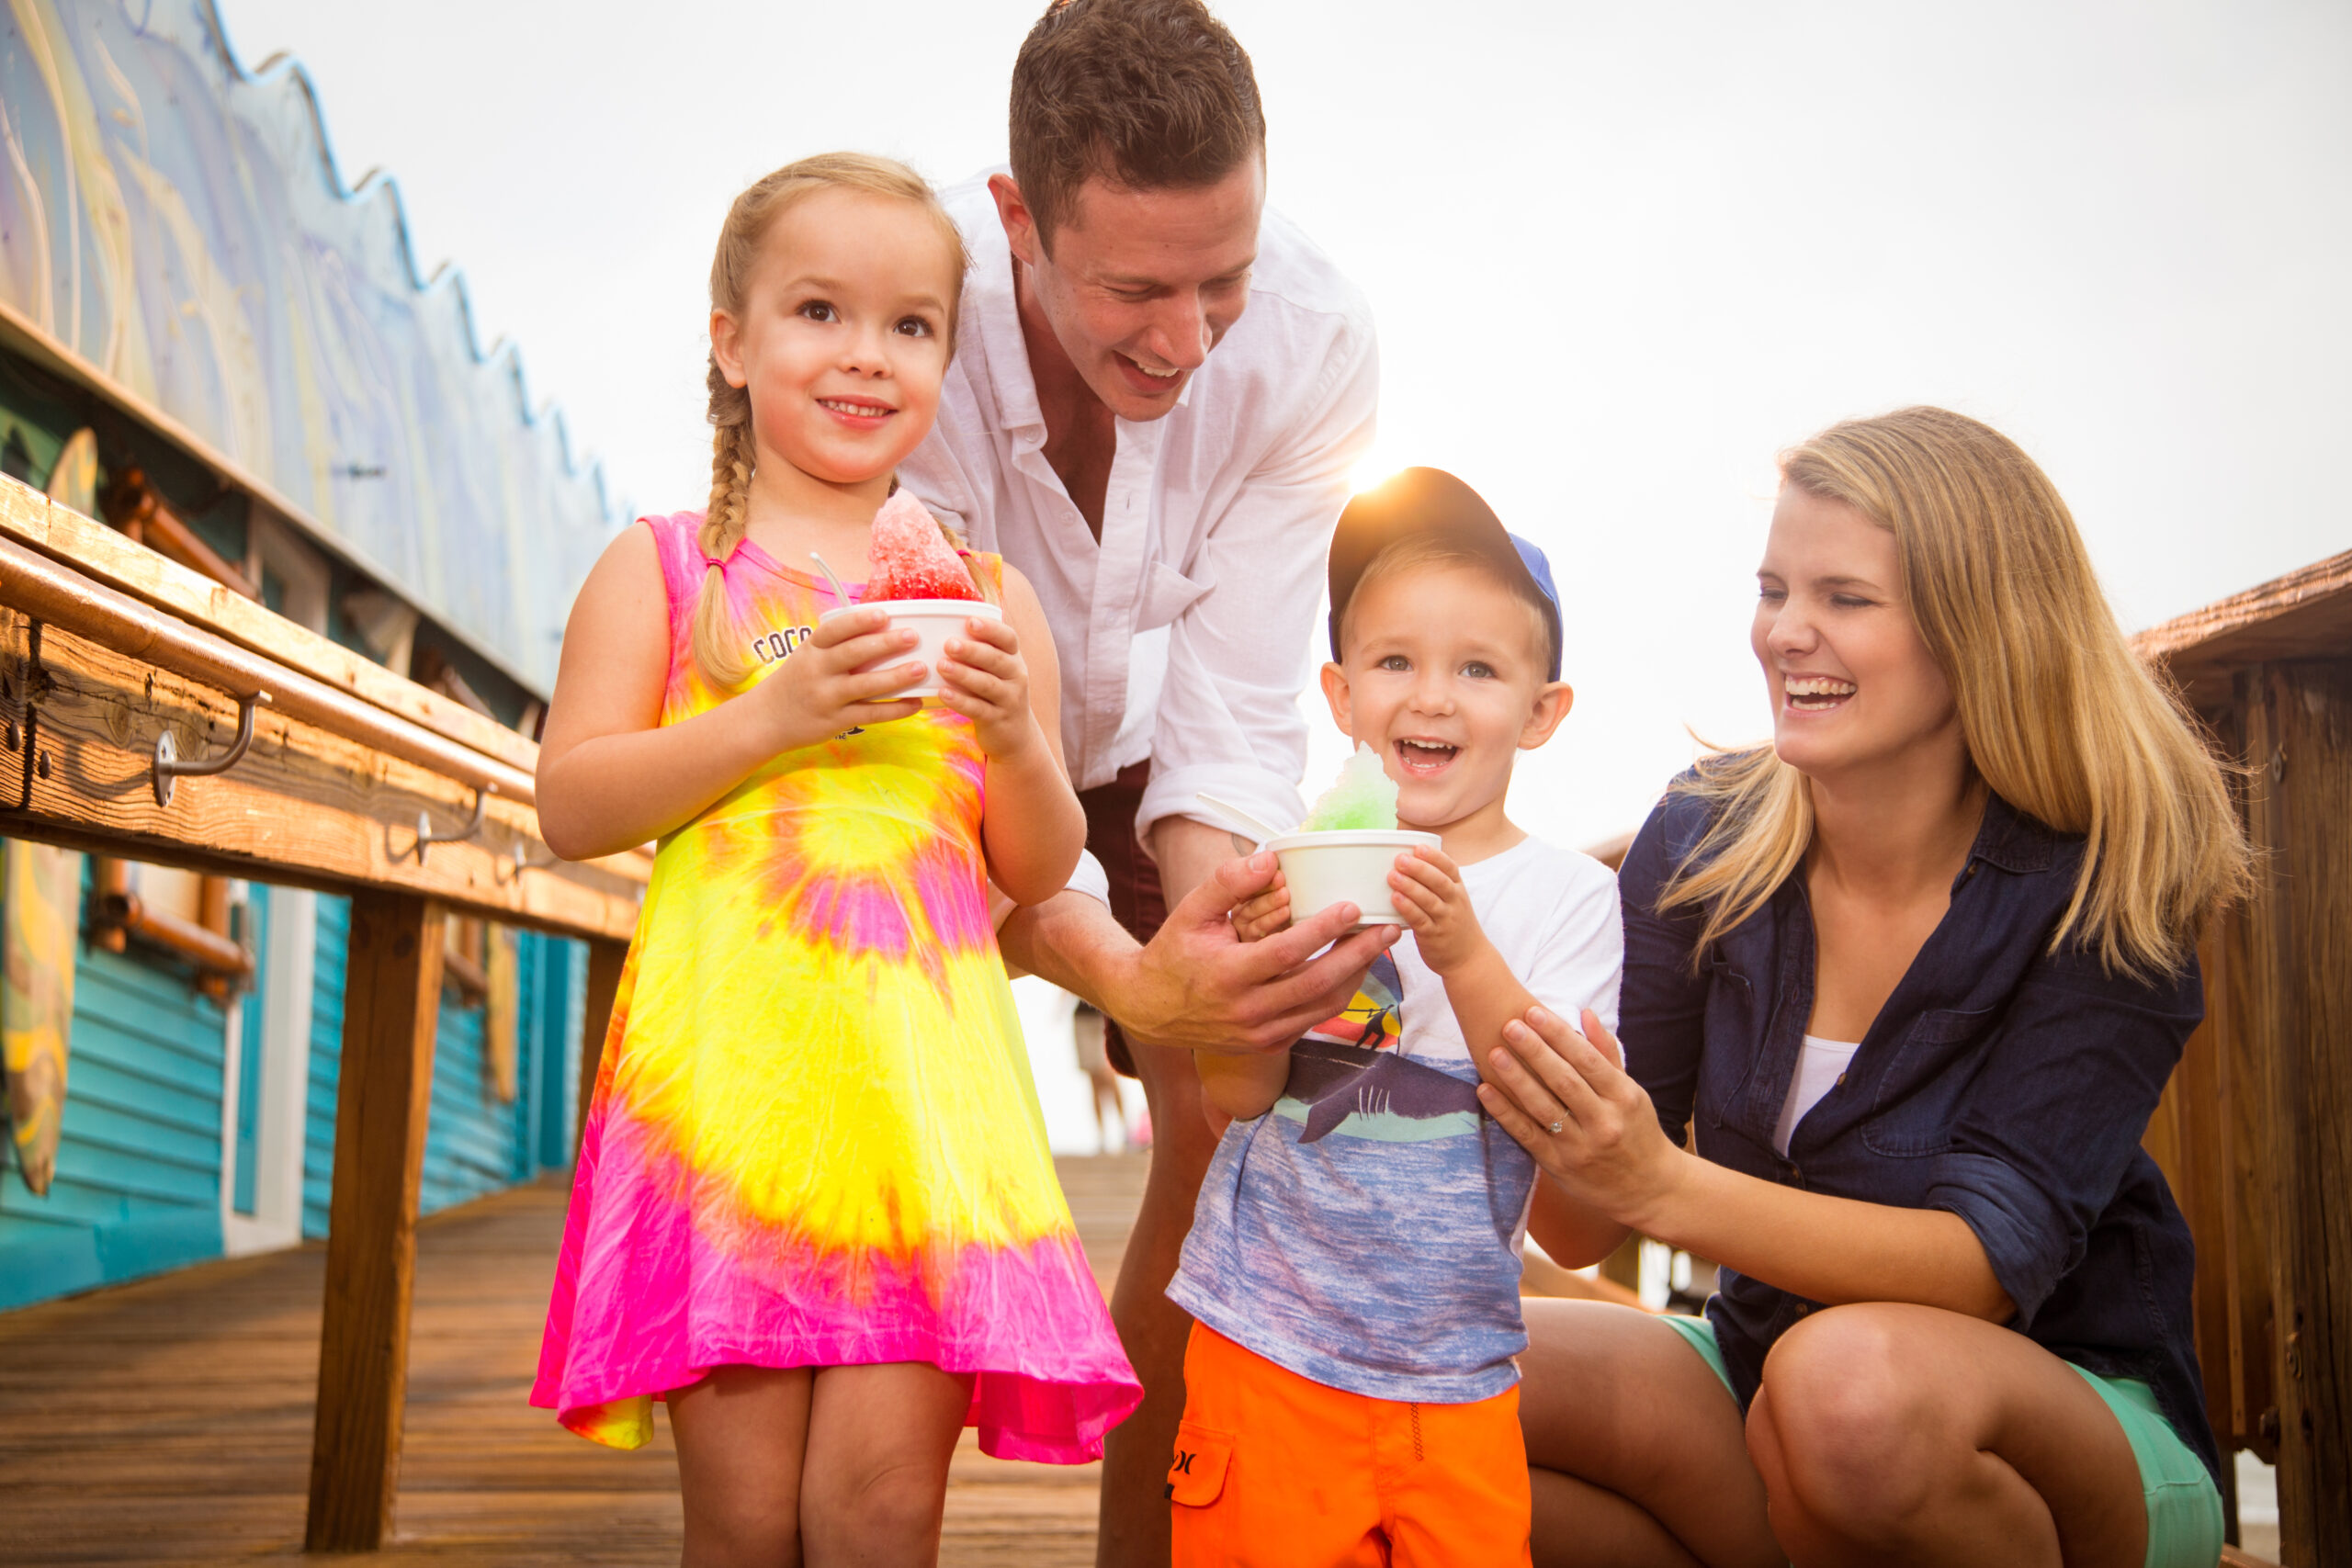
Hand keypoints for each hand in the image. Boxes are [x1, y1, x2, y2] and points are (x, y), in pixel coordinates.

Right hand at [752, 606, 922, 750]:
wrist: (766, 719)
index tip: (883, 615)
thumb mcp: (807, 657)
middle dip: (885, 644)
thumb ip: (836, 646)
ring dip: (896, 676)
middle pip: (854, 654)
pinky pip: (870, 714)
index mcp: (811, 649)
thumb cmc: (796, 682)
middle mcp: (817, 671)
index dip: (859, 621)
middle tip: (912, 637)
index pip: (834, 630)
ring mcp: (826, 697)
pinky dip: (895, 709)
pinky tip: (915, 703)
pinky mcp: (835, 721)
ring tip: (921, 668)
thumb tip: (882, 629)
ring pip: (866, 685)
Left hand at [937, 614, 1043, 760]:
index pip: (1008, 638)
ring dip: (964, 674)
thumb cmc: (995, 693)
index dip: (991, 629)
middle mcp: (1016, 676)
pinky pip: (978, 709)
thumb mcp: (995, 671)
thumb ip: (978, 652)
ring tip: (941, 665)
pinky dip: (960, 701)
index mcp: (1014, 658)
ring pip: (987, 684)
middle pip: (996, 660)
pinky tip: (943, 693)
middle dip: (972, 650)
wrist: (1015, 736)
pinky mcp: (998, 720)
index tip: (970, 621)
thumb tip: (940, 627)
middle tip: (949, 644)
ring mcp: (1009, 700)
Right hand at [1114, 852, 1397, 1053]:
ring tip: (1380, 947)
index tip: (1352, 908)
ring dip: (1357, 976)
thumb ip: (1227, 883)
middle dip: (1359, 955)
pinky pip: (1312, 1020)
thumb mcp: (1191, 912)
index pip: (1286, 952)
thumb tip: (1269, 861)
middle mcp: (1247, 1011)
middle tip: (1390, 930)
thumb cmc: (1174, 952)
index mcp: (1227, 975)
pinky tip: (1354, 970)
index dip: (1323, 931)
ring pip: (1323, 1007)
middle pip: (1317, 984)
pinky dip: (1338, 995)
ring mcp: (1259, 1033)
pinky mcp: (1267, 1044)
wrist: (1149, 1009)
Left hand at [1387, 846, 1487, 973]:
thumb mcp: (1452, 899)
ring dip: (1410, 887)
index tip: (1418, 847)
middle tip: (1400, 859)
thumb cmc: (1454, 924)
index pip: (1450, 868)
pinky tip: (1395, 899)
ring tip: (1392, 876)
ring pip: (1429, 900)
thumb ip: (1435, 882)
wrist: (1469, 958)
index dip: (1435, 857)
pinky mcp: (1434, 936)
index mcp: (1458, 889)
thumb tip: (1407, 859)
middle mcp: (1454, 902)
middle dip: (1419, 868)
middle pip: (1439, 882)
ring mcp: (1445, 919)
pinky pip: (1420, 920)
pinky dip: (1408, 909)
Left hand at [1475, 1006, 1683, 1229]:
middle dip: (1535, 1051)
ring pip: (1544, 1108)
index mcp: (1624, 1097)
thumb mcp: (1631, 1092)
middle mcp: (1604, 1122)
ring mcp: (1581, 1146)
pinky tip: (1485, 1091)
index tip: (1533, 1012)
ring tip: (1494, 1053)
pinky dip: (1505, 1114)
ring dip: (1517, 1079)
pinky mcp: (1560, 1166)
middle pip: (1564, 1081)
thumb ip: (1606, 1053)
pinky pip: (1528, 1136)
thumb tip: (1585, 1013)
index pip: (1587, 1060)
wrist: (1649, 1189)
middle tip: (1509, 1025)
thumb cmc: (1637, 1131)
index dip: (1559, 1035)